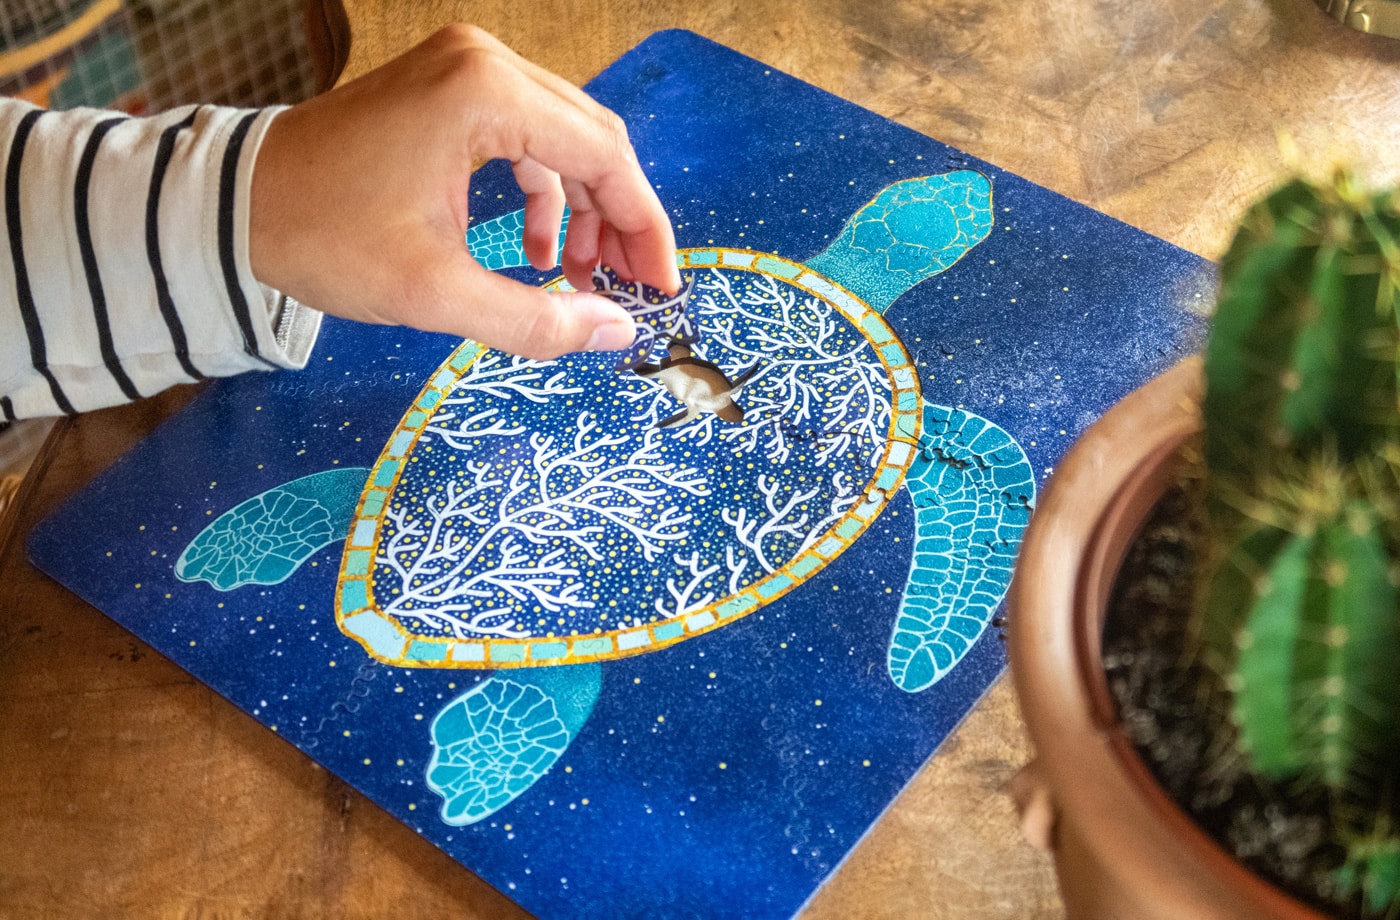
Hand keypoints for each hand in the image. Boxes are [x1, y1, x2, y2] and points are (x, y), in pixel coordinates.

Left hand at [249, 24, 679, 359]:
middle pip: (594, 140)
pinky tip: (539, 247)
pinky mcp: (448, 88)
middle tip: (629, 288)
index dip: (645, 227)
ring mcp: (464, 68)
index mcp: (486, 93)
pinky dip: (544, 192)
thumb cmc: (325, 237)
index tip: (659, 286)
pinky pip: (526, 137)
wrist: (234, 205)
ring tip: (580, 278)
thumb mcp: (435, 292)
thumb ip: (535, 319)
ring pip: (564, 138)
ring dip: (585, 208)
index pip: (605, 156)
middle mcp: (484, 63)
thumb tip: (613, 333)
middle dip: (620, 219)